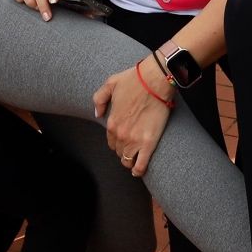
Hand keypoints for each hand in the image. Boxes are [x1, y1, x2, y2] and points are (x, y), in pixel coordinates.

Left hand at [93, 60, 173, 177]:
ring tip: (135, 160)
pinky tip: (138, 171)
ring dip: (130, 161)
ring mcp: (134, 140)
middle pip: (119, 152)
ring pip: (128, 160)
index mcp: (111, 122)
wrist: (154, 80)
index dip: (117, 142)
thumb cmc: (134, 80)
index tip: (123, 140)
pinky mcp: (148, 143)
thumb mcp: (110, 84)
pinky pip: (141, 164)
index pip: (111, 142)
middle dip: (124, 150)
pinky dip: (139, 170)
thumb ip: (99, 99)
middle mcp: (120, 134)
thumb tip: (97, 114)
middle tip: (131, 147)